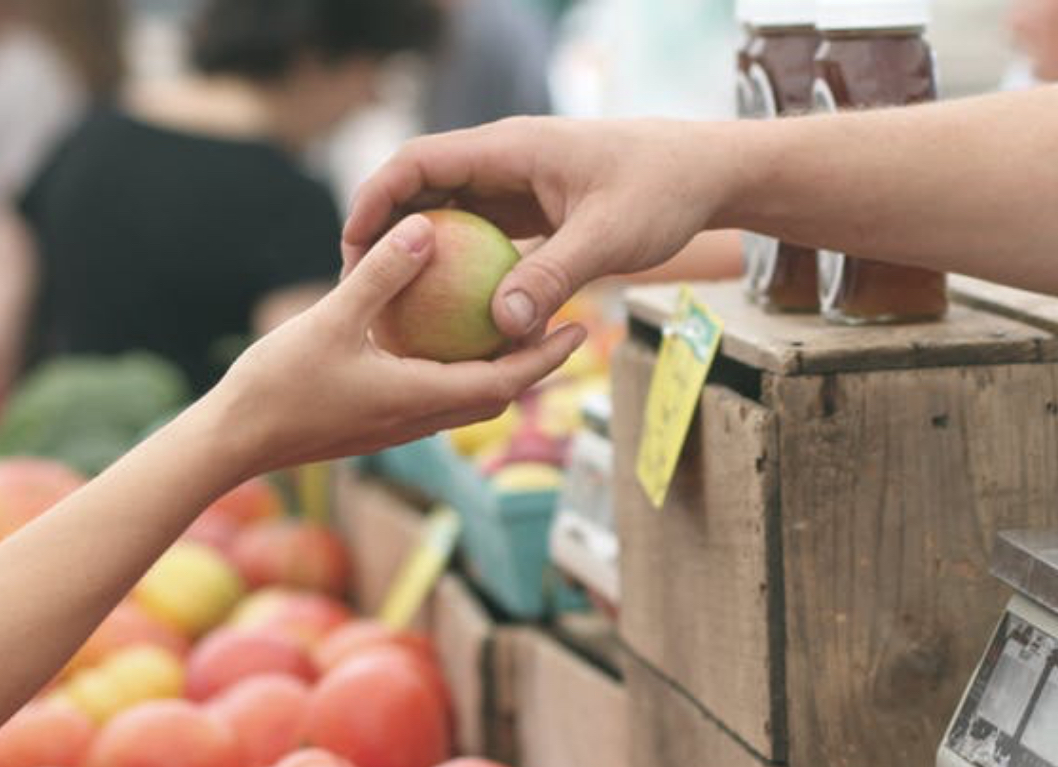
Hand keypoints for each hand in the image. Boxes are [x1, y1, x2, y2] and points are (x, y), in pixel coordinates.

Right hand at [210, 213, 587, 479]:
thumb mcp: (331, 319)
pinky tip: (443, 339)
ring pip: (466, 399)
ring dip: (497, 370)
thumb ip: (381, 275)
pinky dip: (455, 371)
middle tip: (562, 324)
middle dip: (535, 364)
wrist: (234, 442)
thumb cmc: (278, 385)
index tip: (581, 329)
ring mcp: (398, 426)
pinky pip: (433, 396)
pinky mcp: (377, 424)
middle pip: (497, 394)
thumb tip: (426, 229)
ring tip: (513, 328)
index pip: (506, 382)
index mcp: (421, 399)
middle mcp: (420, 420)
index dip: (547, 357)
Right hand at [342, 117, 731, 341]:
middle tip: (359, 286)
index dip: (376, 199)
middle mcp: (505, 161)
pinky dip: (462, 268)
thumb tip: (502, 326)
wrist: (705, 174)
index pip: (419, 162)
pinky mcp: (534, 210)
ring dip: (422, 253)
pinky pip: (483, 237)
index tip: (352, 247)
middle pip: (423, 188)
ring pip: (451, 214)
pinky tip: (451, 314)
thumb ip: (553, 278)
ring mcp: (518, 185)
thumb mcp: (608, 238)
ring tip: (394, 305)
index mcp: (510, 148)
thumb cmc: (661, 192)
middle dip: (386, 232)